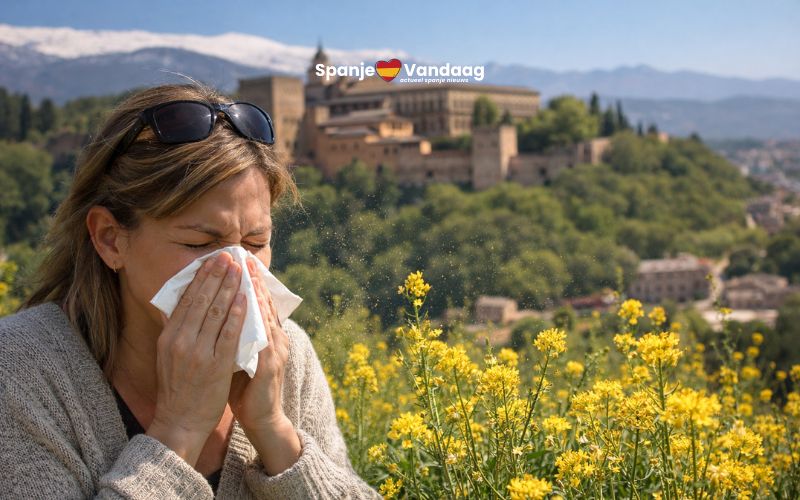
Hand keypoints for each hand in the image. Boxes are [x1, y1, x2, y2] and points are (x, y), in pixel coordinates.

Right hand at [146, 252, 245, 466]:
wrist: (180, 420)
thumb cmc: (178, 387)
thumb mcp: (167, 354)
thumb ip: (175, 329)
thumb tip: (179, 302)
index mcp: (169, 337)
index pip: (187, 299)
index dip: (201, 277)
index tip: (212, 260)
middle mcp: (181, 341)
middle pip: (202, 300)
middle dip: (217, 275)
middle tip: (229, 256)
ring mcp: (199, 353)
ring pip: (217, 313)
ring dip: (230, 288)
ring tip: (240, 270)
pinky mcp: (216, 365)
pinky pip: (229, 334)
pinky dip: (238, 314)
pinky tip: (245, 299)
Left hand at [228, 255, 300, 473]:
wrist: (261, 418)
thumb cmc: (246, 388)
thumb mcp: (237, 356)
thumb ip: (231, 335)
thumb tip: (212, 314)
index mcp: (266, 336)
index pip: (257, 302)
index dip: (249, 281)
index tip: (237, 261)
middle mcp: (274, 338)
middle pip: (262, 303)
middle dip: (251, 279)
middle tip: (240, 257)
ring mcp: (275, 351)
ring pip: (264, 315)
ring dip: (254, 292)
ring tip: (245, 272)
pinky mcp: (270, 365)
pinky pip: (262, 336)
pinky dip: (254, 319)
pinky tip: (246, 304)